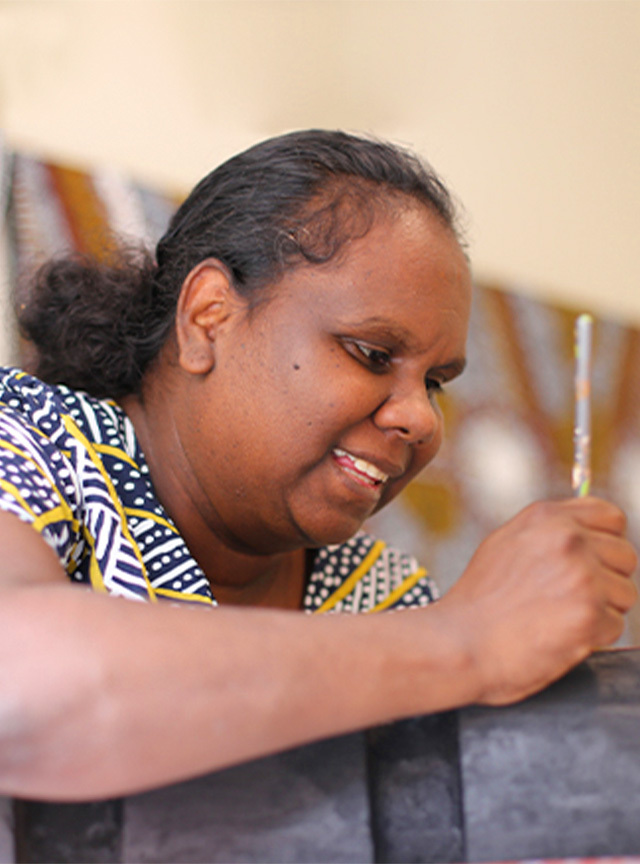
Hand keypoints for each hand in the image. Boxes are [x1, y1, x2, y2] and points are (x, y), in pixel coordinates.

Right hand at [437, 496, 637, 705]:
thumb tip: (583, 531)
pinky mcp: (590, 614)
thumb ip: (548, 533)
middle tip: (569, 599)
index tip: (592, 562)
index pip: (612, 517)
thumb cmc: (477, 602)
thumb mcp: (506, 543)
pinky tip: (559, 636)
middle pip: (625, 556)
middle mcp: (568, 540)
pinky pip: (615, 626)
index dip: (605, 542)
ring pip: (625, 593)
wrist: (459, 643)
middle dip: (606, 579)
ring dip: (601, 610)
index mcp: (548, 518)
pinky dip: (593, 638)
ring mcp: (582, 576)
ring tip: (559, 618)